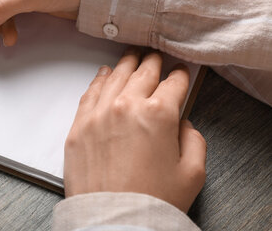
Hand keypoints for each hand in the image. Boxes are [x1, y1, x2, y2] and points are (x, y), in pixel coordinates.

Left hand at [64, 48, 206, 212]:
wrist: (112, 220)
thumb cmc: (150, 200)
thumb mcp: (191, 173)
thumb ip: (193, 139)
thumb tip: (182, 124)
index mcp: (158, 114)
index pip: (173, 83)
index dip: (180, 76)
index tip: (180, 73)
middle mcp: (126, 106)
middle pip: (143, 72)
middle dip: (153, 62)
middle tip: (156, 56)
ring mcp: (98, 113)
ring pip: (114, 76)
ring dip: (126, 64)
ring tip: (132, 57)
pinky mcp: (78, 125)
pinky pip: (89, 92)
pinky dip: (99, 79)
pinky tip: (104, 74)